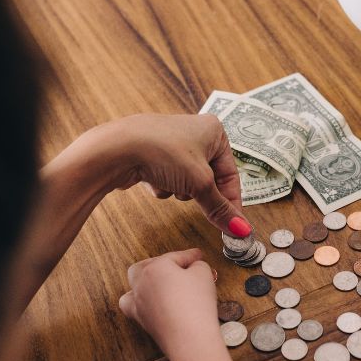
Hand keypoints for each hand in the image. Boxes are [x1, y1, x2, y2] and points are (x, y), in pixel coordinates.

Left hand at [112, 113, 247, 231]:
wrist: (119, 149)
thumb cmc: (163, 152)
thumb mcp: (200, 184)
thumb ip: (221, 209)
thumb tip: (241, 230)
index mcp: (214, 131)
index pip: (231, 174)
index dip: (232, 202)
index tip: (234, 226)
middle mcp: (196, 133)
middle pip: (209, 180)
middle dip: (199, 192)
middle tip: (195, 197)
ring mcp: (173, 144)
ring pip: (188, 183)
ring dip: (180, 190)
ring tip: (169, 180)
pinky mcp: (155, 156)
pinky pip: (170, 181)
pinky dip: (164, 186)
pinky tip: (153, 179)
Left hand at [119, 248, 219, 354]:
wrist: (190, 338)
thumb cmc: (195, 306)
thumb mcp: (204, 275)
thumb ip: (198, 265)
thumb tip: (194, 268)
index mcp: (155, 268)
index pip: (175, 257)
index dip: (189, 256)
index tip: (197, 256)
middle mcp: (142, 283)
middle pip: (146, 266)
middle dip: (161, 263)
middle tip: (177, 267)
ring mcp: (139, 303)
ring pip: (133, 285)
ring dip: (143, 280)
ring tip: (156, 282)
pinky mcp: (142, 320)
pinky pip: (131, 306)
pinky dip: (137, 302)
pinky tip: (148, 303)